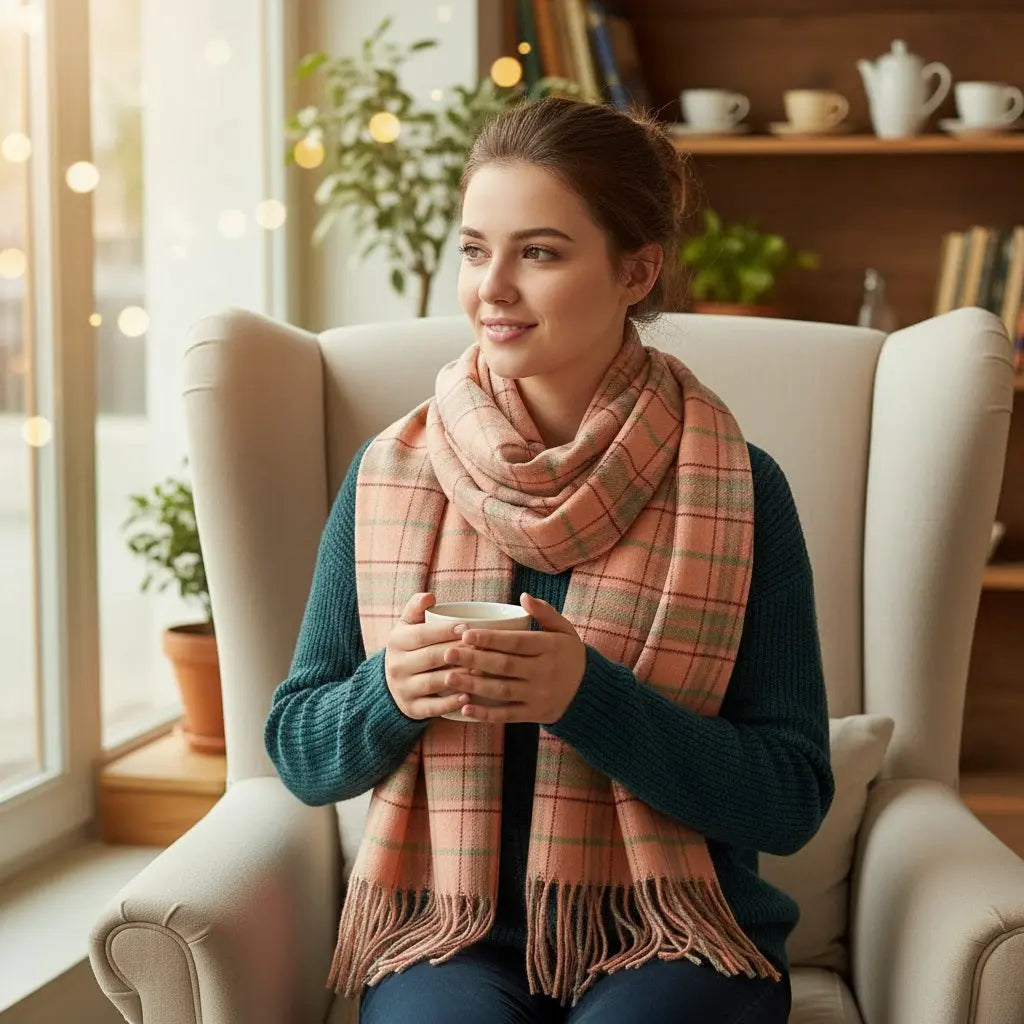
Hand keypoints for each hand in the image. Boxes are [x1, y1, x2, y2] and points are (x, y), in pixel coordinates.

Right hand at [384, 593, 469, 719]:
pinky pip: (432, 707)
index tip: (467, 627)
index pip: (422, 635)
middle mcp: (396, 666)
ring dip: (458, 676)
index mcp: (396, 641)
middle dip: (457, 652)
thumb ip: (416, 607)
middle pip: (430, 657)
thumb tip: (430, 596)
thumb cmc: (410, 647)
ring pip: (433, 682)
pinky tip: (468, 697)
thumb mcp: (407, 625)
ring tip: (481, 670)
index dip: (445, 631)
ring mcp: (403, 689)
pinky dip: (450, 703)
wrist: (393, 683)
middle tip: (481, 647)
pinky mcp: (412, 709)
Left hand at [441, 594, 585, 724]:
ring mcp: (538, 695)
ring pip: (502, 690)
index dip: (490, 638)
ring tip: (448, 678)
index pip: (516, 642)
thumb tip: (523, 596)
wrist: (591, 692)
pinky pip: (507, 715)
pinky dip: (486, 713)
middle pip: (504, 665)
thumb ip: (545, 612)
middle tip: (447, 653)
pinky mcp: (534, 713)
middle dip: (474, 659)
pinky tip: (465, 708)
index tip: (465, 633)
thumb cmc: (571, 655)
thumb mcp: (565, 630)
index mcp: (550, 648)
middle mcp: (544, 672)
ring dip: (473, 685)